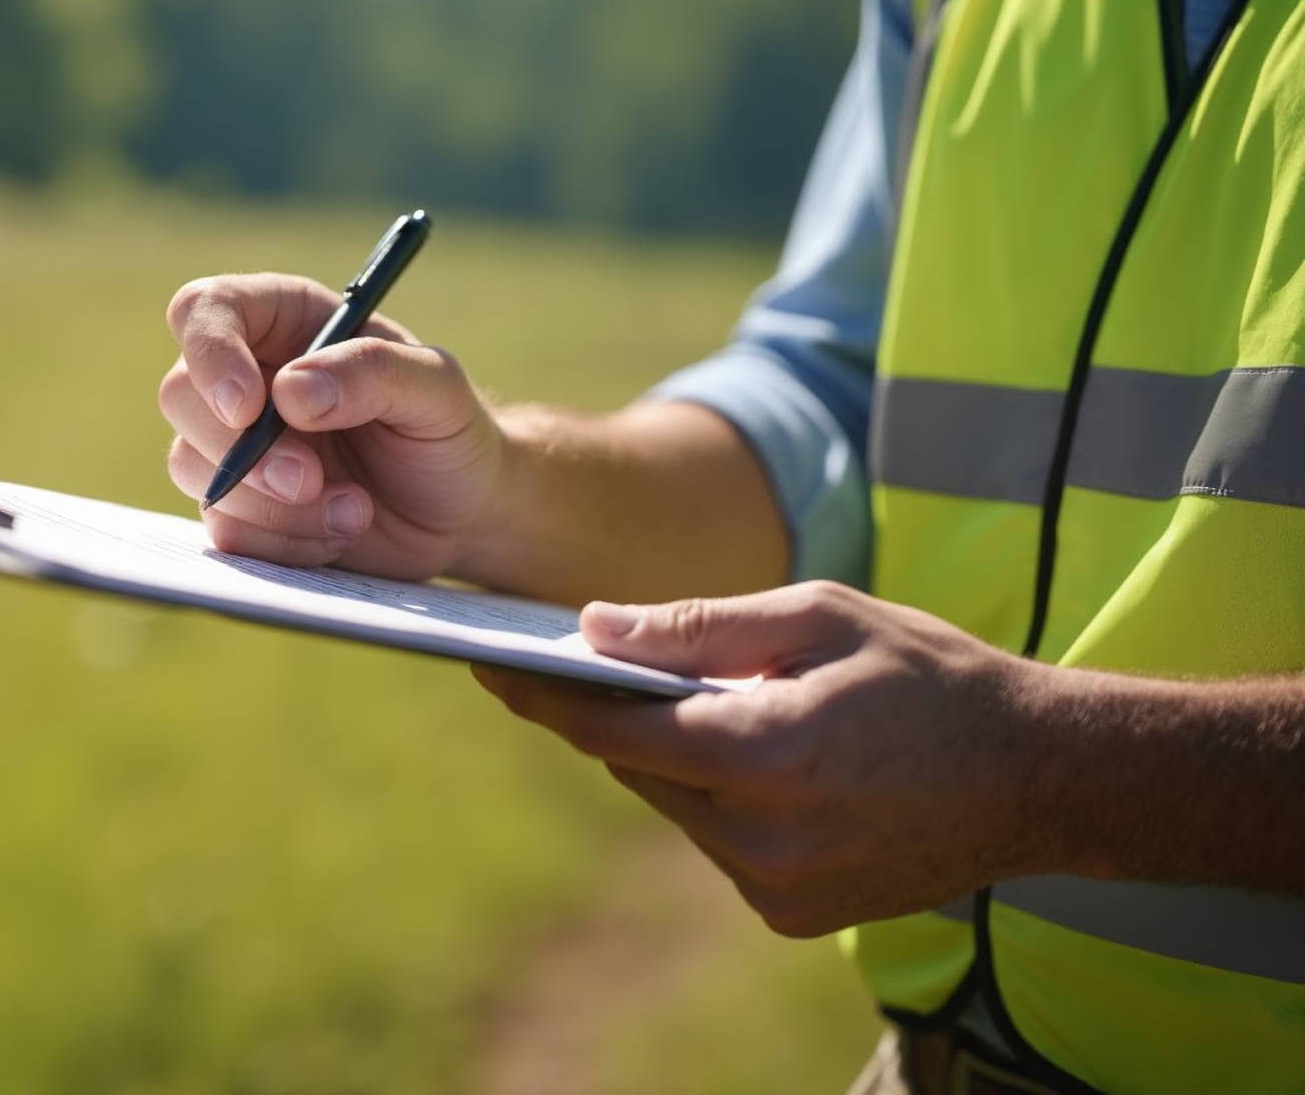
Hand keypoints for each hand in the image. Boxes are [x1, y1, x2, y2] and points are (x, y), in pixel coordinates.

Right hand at [159, 272, 505, 577]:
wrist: (460, 510)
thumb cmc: (447, 430)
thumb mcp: (436, 387)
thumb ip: (372, 371)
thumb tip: (289, 391)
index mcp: (285, 320)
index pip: (204, 310)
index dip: (211, 353)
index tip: (249, 407)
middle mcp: (247, 375)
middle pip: (179, 394)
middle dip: (242, 449)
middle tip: (310, 479)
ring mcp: (234, 445)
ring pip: (193, 467)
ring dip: (273, 504)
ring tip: (355, 510)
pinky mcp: (240, 508)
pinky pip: (225, 528)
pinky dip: (283, 541)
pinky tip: (340, 532)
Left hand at [473, 580, 1051, 935]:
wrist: (1038, 776)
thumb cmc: (928, 673)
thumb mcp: (816, 616)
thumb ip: (696, 627)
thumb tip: (591, 628)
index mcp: (762, 754)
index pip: (613, 727)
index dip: (546, 694)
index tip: (490, 664)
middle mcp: (760, 836)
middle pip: (637, 767)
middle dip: (612, 714)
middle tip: (578, 664)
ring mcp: (777, 887)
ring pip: (675, 805)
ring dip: (673, 756)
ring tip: (698, 703)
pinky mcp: (792, 914)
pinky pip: (718, 842)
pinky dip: (718, 797)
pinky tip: (759, 757)